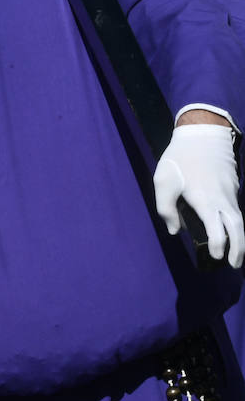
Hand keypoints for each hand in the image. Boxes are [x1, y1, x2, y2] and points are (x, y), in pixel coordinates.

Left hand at [155, 120, 244, 267]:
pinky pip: (236, 211)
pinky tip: (229, 231)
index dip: (218, 246)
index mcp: (206, 201)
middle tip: (234, 265)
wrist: (203, 135)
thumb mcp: (163, 181)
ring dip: (240, 239)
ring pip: (240, 221)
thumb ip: (166, 208)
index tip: (215, 256)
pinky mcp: (232, 188)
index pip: (217, 230)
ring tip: (236, 255)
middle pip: (237, 229)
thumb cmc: (179, 159)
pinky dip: (236, 225)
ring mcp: (230, 194)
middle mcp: (223, 200)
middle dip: (238, 249)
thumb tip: (175, 231)